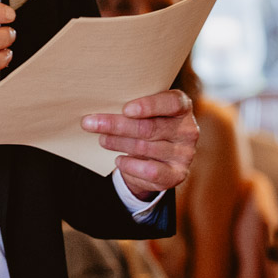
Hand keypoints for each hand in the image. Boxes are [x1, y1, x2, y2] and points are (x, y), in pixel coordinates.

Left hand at [82, 91, 198, 199]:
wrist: (159, 155)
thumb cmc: (147, 122)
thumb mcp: (145, 111)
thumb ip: (132, 107)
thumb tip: (99, 110)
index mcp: (183, 106)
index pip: (171, 103)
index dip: (149, 106)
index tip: (126, 109)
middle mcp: (188, 130)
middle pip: (149, 128)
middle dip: (116, 125)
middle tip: (90, 123)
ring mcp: (184, 153)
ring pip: (144, 148)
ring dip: (117, 143)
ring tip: (102, 139)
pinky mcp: (177, 174)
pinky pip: (150, 171)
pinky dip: (130, 165)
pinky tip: (118, 160)